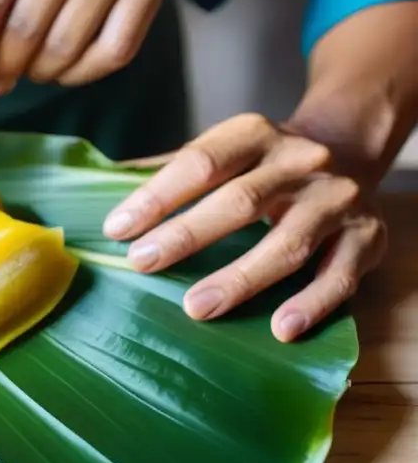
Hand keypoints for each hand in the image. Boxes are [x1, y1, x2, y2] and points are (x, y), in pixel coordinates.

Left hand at [102, 114, 387, 341]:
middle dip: (188, 235)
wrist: (349, 151)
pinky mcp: (367, 238)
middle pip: (240, 201)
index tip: (116, 228)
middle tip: (141, 263)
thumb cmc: (260, 165)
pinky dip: (312, 303)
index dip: (157, 196)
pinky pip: (340, 275)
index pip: (201, 162)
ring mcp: (337, 200)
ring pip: (289, 243)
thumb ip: (166, 170)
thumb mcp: (220, 152)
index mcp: (254, 134)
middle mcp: (301, 160)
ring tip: (196, 307)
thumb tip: (94, 185)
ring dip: (241, 278)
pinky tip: (281, 328)